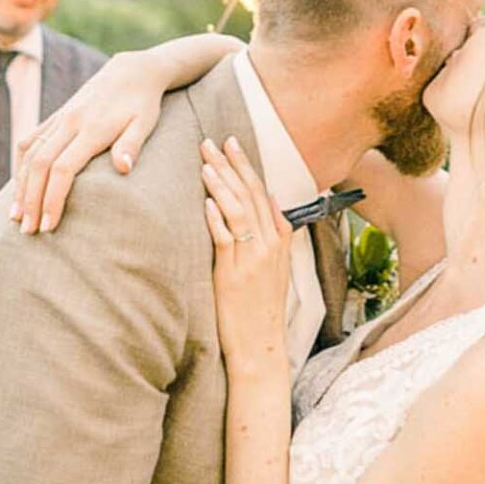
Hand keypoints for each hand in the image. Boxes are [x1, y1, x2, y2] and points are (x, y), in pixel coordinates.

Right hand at [14, 49, 179, 231]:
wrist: (132, 71)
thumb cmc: (144, 103)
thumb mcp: (146, 123)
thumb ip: (132, 145)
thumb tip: (123, 169)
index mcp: (91, 129)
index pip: (62, 169)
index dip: (52, 199)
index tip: (49, 225)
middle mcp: (69, 123)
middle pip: (39, 166)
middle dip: (31, 200)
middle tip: (27, 231)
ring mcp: (59, 119)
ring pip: (29, 155)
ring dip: (21, 186)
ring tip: (16, 216)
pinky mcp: (56, 117)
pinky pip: (31, 141)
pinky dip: (21, 164)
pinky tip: (19, 186)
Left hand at [201, 138, 293, 378]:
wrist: (260, 343)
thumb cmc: (261, 308)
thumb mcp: (274, 267)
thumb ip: (271, 234)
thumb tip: (265, 202)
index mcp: (278, 240)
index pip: (262, 193)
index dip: (246, 166)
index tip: (232, 143)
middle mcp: (269, 245)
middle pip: (250, 195)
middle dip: (232, 165)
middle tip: (214, 140)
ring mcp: (253, 259)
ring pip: (238, 212)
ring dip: (222, 185)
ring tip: (206, 162)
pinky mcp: (234, 274)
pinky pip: (226, 241)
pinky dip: (217, 219)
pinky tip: (206, 202)